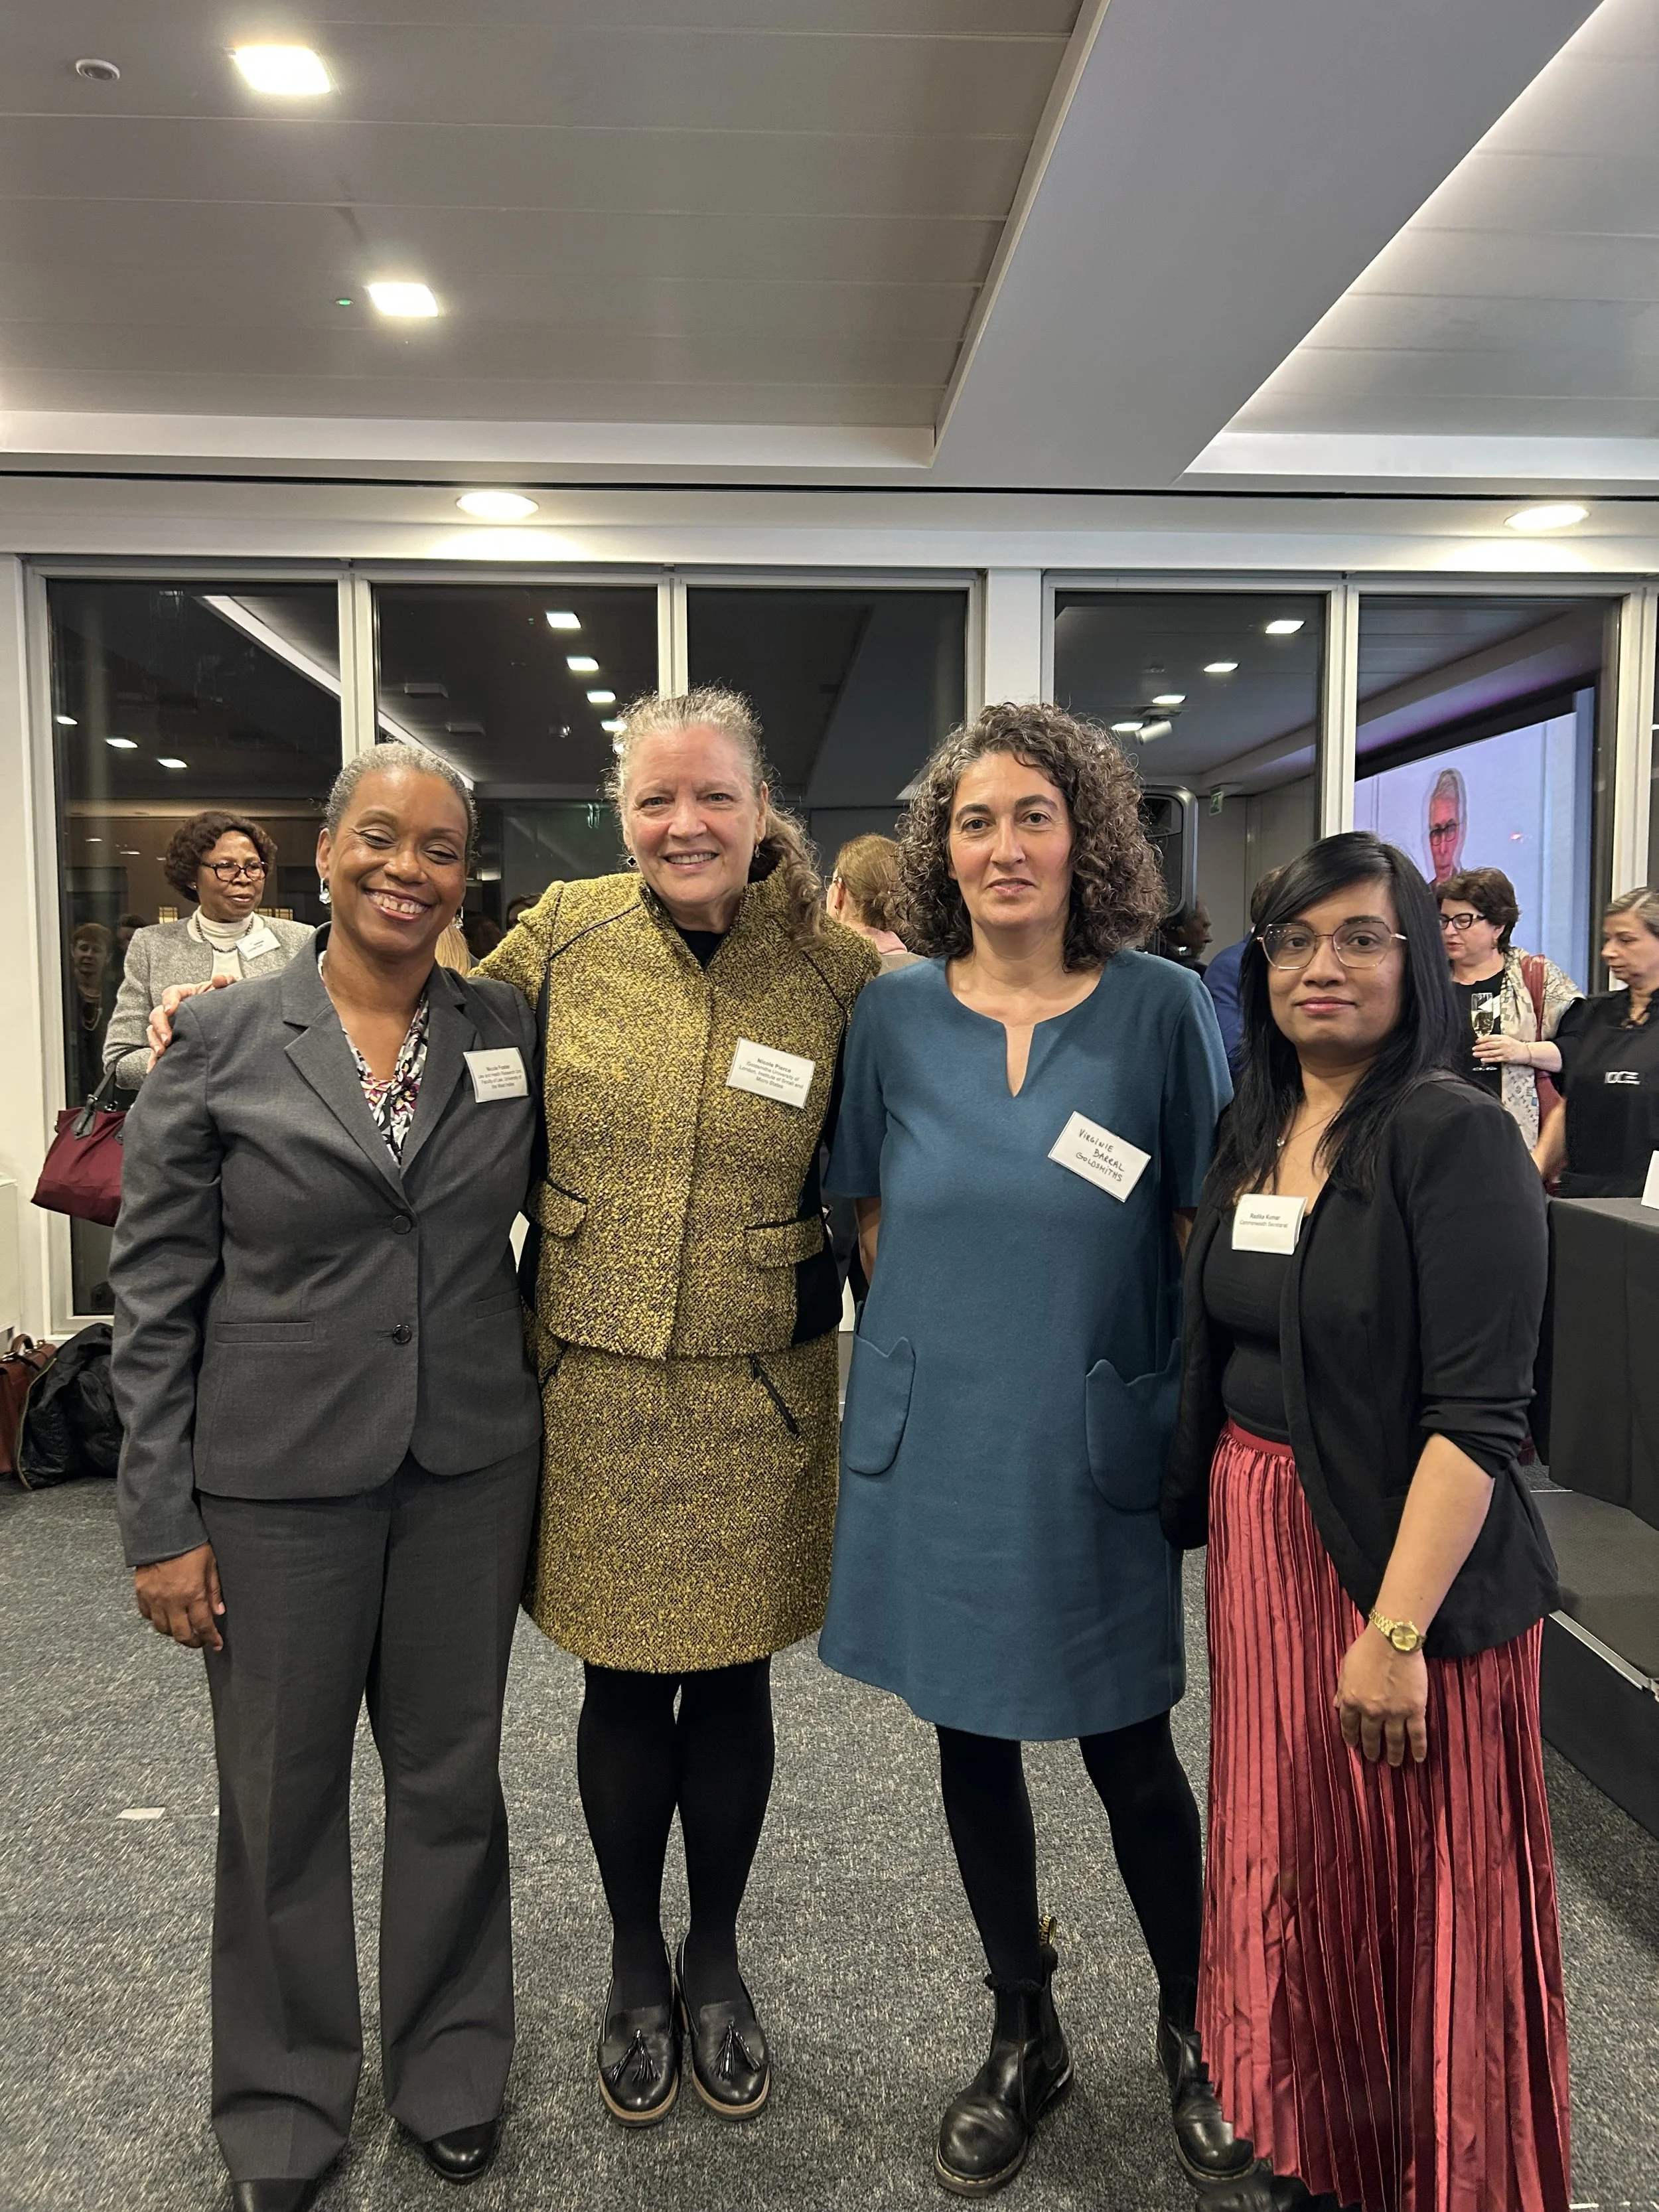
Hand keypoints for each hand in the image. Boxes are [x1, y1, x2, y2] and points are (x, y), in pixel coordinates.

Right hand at [134, 1543, 224, 1649]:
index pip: (203, 1625)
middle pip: (181, 1634)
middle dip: (193, 1641)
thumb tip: (218, 1611)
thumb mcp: (210, 1564)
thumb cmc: (190, 1544)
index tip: (217, 1644)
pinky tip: (166, 1615)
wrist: (161, 1530)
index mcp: (192, 1594)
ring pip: (163, 1628)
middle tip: (201, 1640)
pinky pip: (147, 1615)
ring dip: (175, 1632)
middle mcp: (171, 1601)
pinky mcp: (141, 1593)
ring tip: (184, 1628)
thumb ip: (214, 1590)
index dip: (211, 1638)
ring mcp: (154, 1599)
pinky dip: (157, 1619)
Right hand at [146, 976, 231, 1065]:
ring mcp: (170, 1027)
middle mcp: (174, 1010)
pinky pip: (157, 1050)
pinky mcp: (171, 1043)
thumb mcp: (228, 991)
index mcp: (186, 995)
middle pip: (157, 1014)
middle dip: (160, 1027)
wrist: (230, 1021)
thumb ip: (226, 982)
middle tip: (167, 1040)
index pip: (171, 993)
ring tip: (162, 1054)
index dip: (169, 1000)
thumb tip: (218, 979)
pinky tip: (153, 1070)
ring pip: (153, 1032)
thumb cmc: (225, 1002)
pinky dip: (153, 1060)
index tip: (171, 1010)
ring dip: (155, 1042)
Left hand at [1334, 1624, 1426, 1765]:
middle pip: (1371, 1737)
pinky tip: (1419, 1759)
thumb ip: (1342, 1689)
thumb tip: (1337, 1706)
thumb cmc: (1367, 1649)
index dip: (1351, 1737)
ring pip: (1394, 1741)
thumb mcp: (1346, 1668)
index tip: (1354, 1746)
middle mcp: (1371, 1712)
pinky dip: (1419, 1749)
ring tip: (1393, 1763)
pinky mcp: (1414, 1710)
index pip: (1349, 1726)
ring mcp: (1394, 1713)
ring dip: (1394, 1754)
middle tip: (1373, 1758)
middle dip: (1371, 1749)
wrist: (1392, 1640)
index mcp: (1351, 1700)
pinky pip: (1417, 1735)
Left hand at [1472, 1033, 1530, 1064]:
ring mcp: (1505, 1051)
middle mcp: (1503, 1044)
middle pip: (1489, 1045)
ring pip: (1490, 1052)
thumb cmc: (1516, 1046)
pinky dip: (1488, 1059)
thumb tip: (1486, 1042)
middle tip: (1474, 1048)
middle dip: (1480, 1047)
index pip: (1490, 1037)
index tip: (1477, 1041)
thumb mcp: (1507, 1039)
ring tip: (1475, 1054)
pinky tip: (1483, 1060)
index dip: (1482, 1039)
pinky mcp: (1506, 1058)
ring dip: (1481, 1053)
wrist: (1526, 1052)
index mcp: (1503, 1038)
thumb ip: (1498, 1040)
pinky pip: (1495, 1059)